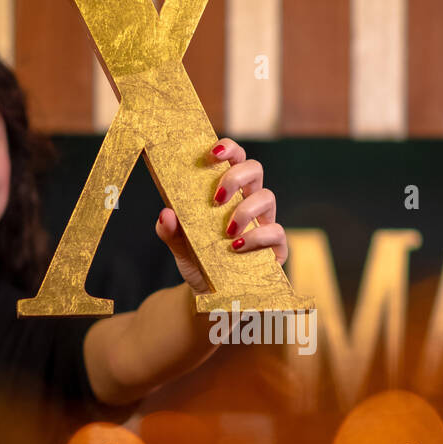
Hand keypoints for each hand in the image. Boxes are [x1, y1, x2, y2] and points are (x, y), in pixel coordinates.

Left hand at [155, 137, 287, 294]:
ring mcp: (264, 222)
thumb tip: (166, 213)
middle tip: (216, 199)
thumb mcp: (180, 246)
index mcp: (228, 192)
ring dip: (246, 209)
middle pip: (255, 169)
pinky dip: (257, 237)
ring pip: (267, 197)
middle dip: (236, 177)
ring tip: (227, 231)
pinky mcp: (275, 246)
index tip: (212, 153)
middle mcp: (248, 201)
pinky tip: (238, 246)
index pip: (234, 158)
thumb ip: (170, 231)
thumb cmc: (198, 261)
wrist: (210, 294)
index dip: (228, 148)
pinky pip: (276, 231)